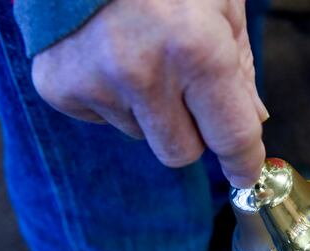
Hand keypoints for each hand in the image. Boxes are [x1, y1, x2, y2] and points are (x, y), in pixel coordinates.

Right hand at [31, 0, 266, 187]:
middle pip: (181, 152)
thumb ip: (239, 68)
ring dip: (150, 109)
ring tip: (141, 52)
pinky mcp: (58, 84)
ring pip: (141, 136)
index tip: (245, 174)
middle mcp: (142, 72)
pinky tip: (109, 56)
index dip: (244, 161)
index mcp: (195, 49)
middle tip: (187, 86)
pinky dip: (113, 99)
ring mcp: (94, 81)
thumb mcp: (221, 4)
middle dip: (194, 130)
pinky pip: (102, 120)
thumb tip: (252, 123)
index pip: (229, 137)